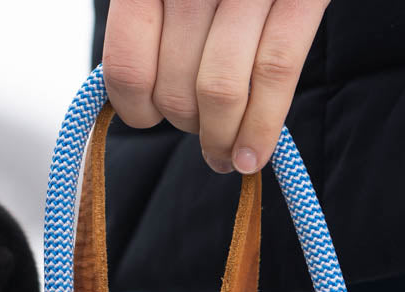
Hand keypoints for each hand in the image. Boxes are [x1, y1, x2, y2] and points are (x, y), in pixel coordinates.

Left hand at [102, 0, 328, 173]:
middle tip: (207, 134)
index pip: (128, 67)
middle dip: (191, 127)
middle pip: (177, 89)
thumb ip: (154, 23)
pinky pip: (275, 73)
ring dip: (224, 139)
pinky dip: (262, 126)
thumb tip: (141, 98)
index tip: (150, 119)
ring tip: (230, 155)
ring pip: (222, 91)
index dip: (137, 109)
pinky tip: (253, 154)